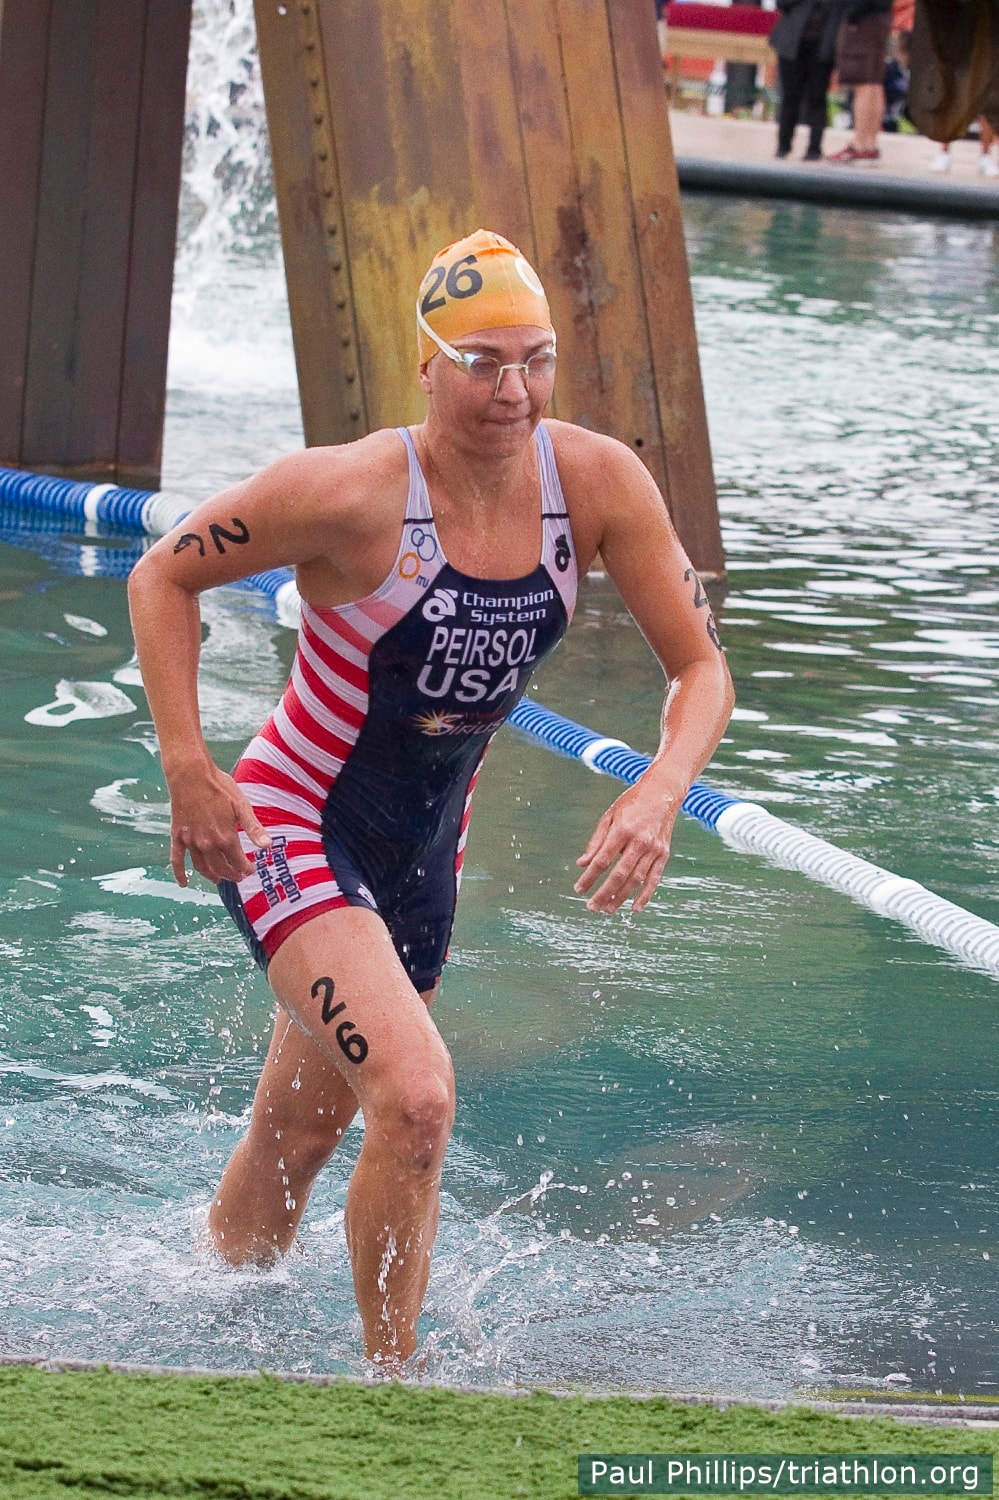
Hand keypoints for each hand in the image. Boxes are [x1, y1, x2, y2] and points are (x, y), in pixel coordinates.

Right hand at [167, 763, 269, 885]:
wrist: (190, 774)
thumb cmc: (219, 787)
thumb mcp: (241, 805)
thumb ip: (253, 828)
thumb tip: (267, 846)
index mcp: (225, 837)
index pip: (238, 862)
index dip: (246, 869)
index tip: (251, 871)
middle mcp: (207, 844)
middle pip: (221, 868)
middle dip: (231, 875)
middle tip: (238, 877)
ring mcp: (190, 841)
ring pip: (202, 867)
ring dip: (211, 876)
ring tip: (218, 880)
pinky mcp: (178, 836)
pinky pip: (177, 860)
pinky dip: (179, 874)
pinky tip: (184, 883)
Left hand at [574, 778, 682, 914]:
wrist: (663, 792)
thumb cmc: (631, 803)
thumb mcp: (609, 816)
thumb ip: (596, 841)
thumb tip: (582, 864)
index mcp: (623, 830)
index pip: (602, 860)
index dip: (589, 877)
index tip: (579, 889)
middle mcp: (640, 841)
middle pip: (619, 875)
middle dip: (604, 894)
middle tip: (591, 907)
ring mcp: (654, 849)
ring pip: (636, 880)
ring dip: (621, 898)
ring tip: (607, 910)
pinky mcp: (664, 854)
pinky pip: (654, 879)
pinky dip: (645, 896)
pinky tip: (634, 909)